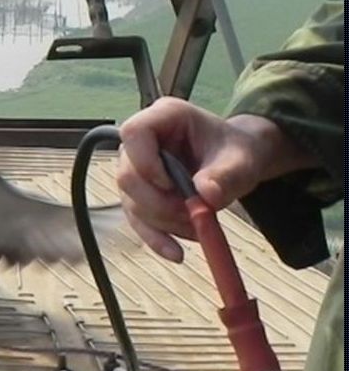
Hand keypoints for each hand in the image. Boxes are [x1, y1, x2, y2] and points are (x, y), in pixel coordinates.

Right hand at [116, 97, 316, 262]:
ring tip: (198, 228)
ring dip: (163, 223)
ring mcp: (137, 170)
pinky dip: (156, 238)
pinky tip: (175, 252)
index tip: (171, 184)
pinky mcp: (141, 195)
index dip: (145, 162)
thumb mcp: (241, 159)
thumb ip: (226, 175)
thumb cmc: (237, 150)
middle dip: (159, 203)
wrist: (238, 161)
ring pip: (131, 202)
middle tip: (192, 215)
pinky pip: (138, 220)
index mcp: (163, 118)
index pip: (134, 133)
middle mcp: (141, 143)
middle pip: (128, 175)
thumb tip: (207, 196)